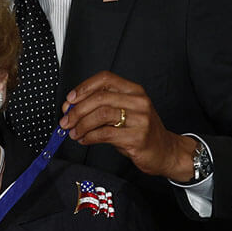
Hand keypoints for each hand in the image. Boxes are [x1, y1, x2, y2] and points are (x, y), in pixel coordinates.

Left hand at [60, 71, 195, 181]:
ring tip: (74, 132)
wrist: (166, 151)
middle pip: (100, 98)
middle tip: (65, 121)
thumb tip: (71, 107)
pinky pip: (106, 134)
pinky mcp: (138, 137)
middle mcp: (139, 101)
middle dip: (77, 110)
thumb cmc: (140, 131)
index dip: (84, 87)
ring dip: (82, 125)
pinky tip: (84, 139)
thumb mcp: (123, 112)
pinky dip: (89, 137)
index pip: (105, 79)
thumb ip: (101, 107)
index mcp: (134, 90)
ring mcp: (140, 118)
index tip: (70, 100)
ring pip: (101, 115)